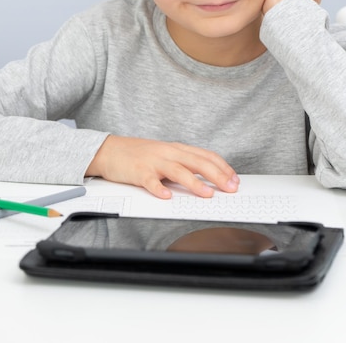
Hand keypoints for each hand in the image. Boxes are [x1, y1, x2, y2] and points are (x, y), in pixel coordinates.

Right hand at [86, 135, 239, 198]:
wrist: (110, 150)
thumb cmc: (140, 155)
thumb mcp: (165, 156)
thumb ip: (184, 165)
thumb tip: (207, 179)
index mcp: (177, 149)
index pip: (206, 156)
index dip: (222, 167)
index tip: (235, 179)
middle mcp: (169, 153)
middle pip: (197, 162)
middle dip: (217, 175)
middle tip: (230, 188)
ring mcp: (154, 162)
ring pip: (178, 171)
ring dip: (194, 183)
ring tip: (207, 194)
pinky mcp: (139, 172)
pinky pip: (151, 182)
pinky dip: (159, 189)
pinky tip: (167, 197)